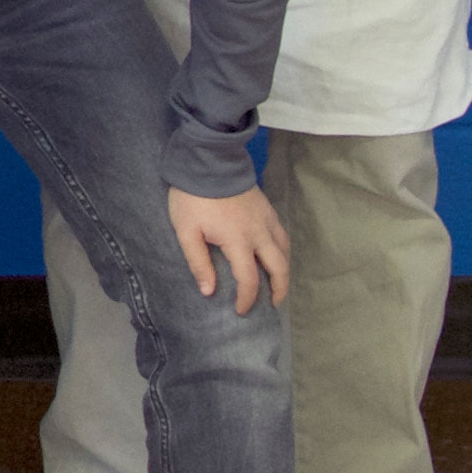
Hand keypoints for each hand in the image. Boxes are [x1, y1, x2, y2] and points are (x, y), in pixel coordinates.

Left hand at [168, 185, 289, 315]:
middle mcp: (259, 234)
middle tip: (272, 304)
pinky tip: (275, 254)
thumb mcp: (186, 231)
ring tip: (277, 283)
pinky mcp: (267, 208)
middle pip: (279, 268)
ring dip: (283, 270)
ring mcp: (266, 219)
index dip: (246, 299)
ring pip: (285, 251)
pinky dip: (282, 250)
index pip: (249, 280)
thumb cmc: (193, 197)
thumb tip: (208, 291)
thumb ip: (198, 262)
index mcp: (238, 241)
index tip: (241, 311)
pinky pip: (282, 234)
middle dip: (278, 290)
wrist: (209, 161)